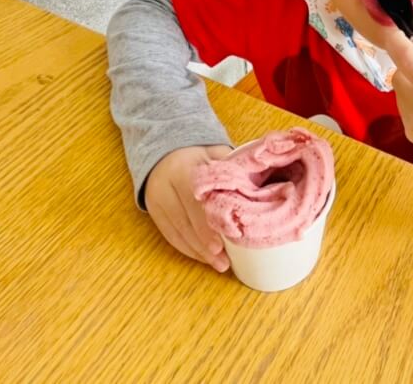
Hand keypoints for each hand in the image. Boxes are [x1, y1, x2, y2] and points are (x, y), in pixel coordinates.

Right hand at [144, 144, 233, 271]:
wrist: (167, 147)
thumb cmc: (200, 153)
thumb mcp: (216, 153)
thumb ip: (233, 169)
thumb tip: (259, 192)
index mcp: (184, 168)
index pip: (198, 201)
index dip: (211, 224)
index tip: (229, 240)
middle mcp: (166, 185)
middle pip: (187, 220)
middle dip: (206, 244)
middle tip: (225, 261)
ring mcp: (156, 199)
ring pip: (177, 231)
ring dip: (198, 251)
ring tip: (219, 264)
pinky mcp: (153, 211)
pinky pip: (170, 235)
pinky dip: (187, 249)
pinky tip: (203, 257)